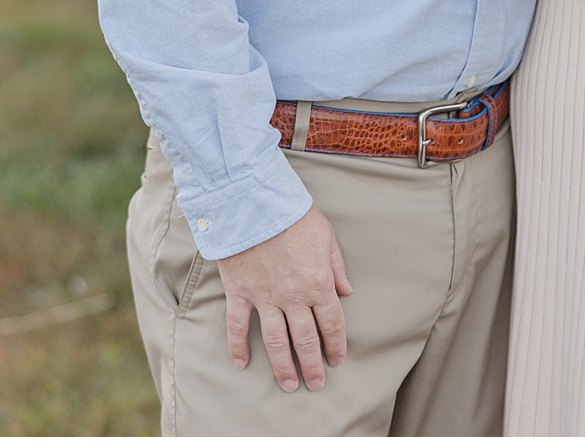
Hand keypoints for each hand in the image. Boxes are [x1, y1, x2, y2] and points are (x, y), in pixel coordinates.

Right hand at [214, 207, 354, 391]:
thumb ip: (336, 266)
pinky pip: (238, 325)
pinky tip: (241, 363)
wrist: (252, 199)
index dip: (335, 346)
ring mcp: (264, 296)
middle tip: (315, 383)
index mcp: (318, 283)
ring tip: (288, 385)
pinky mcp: (240, 290)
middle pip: (305, 340)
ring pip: (276, 341)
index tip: (335, 361)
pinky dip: (238, 346)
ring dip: (283, 367)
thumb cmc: (291, 213)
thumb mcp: (325, 235)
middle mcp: (293, 296)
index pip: (331, 324)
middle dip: (312, 365)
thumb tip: (346, 291)